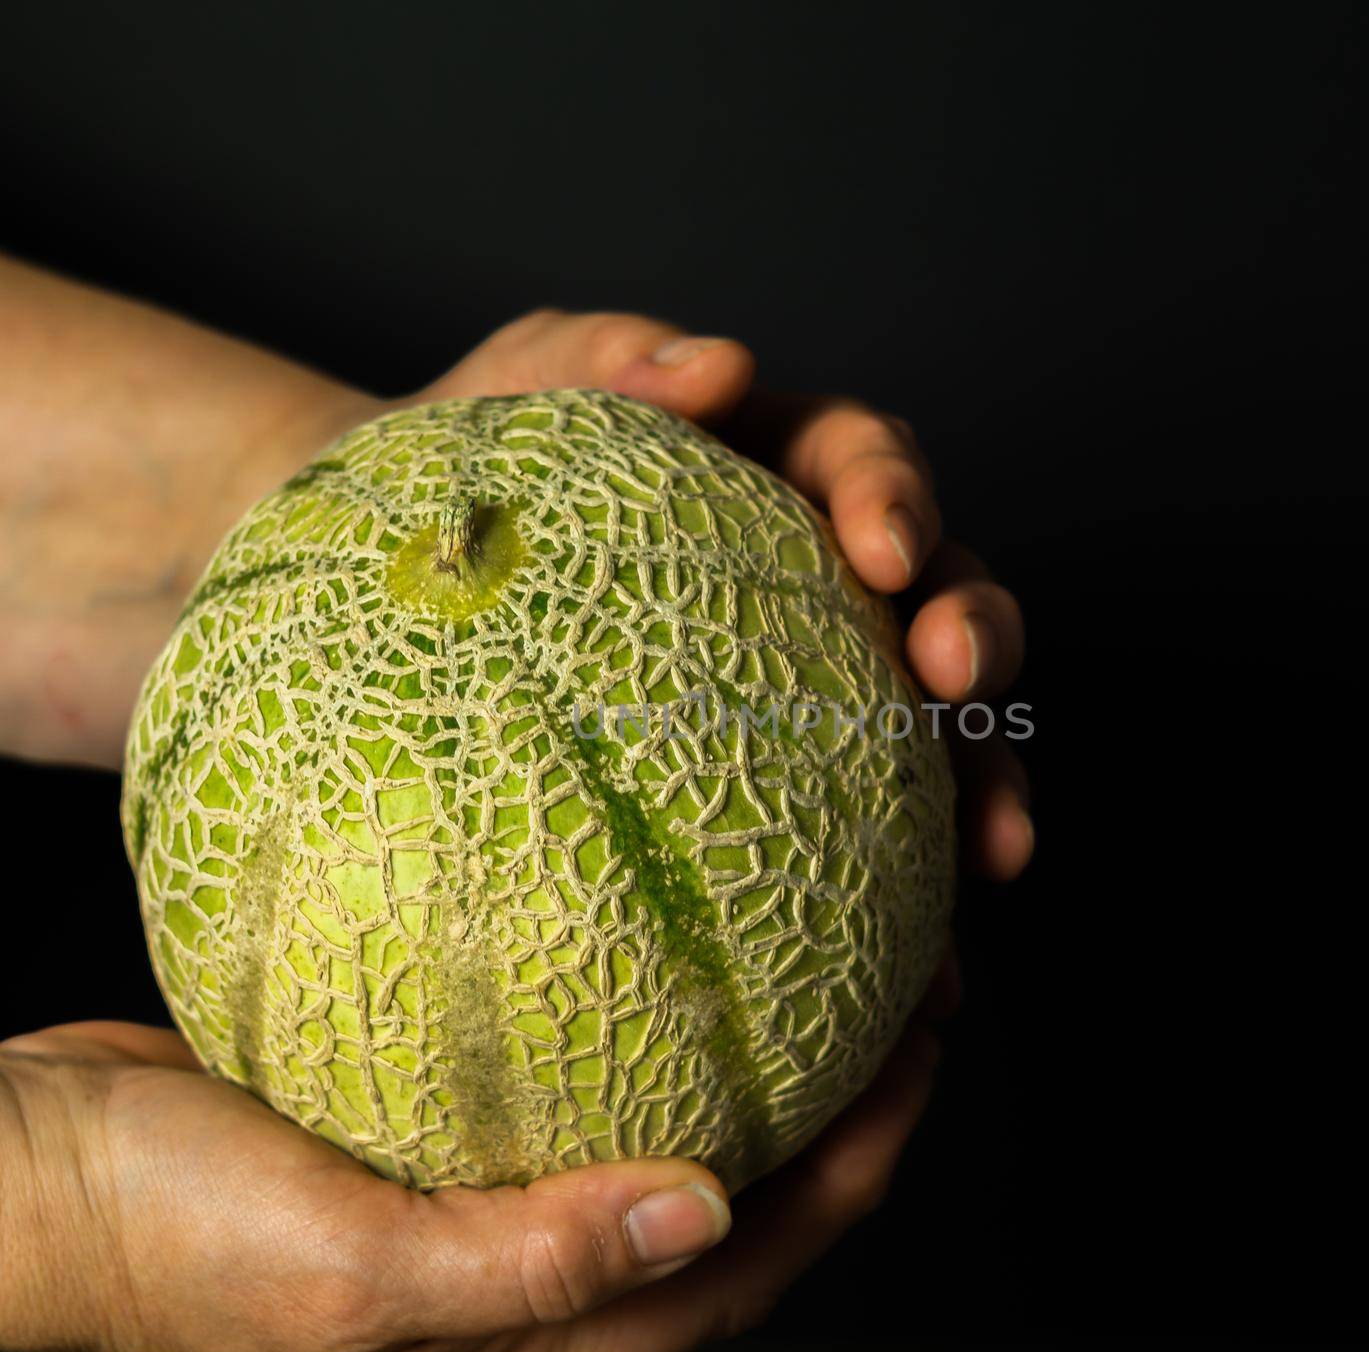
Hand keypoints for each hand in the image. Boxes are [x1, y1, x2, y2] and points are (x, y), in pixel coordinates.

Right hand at [0, 1013, 939, 1351]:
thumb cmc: (170, 1238)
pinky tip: (662, 943)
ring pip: (663, 1137)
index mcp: (523, 1346)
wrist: (43, 1175)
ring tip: (828, 963)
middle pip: (731, 1205)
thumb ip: (530, 1261)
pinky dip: (638, 1023)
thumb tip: (705, 1212)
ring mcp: (484, 1206)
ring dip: (756, 1066)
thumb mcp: (349, 1269)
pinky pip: (574, 1077)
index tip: (921, 1059)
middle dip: (841, 1117)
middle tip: (913, 996)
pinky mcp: (438, 1135)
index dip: (853, 1175)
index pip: (741, 1270)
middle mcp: (524, 1284)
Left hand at [414, 309, 1032, 881]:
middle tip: (957, 687)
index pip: (862, 465)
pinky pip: (859, 835)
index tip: (884, 553)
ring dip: (984, 783)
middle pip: (936, 593)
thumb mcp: (513, 389)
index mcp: (770, 470)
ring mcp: (809, 681)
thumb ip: (602, 356)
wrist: (375, 575)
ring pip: (932, 727)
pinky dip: (902, 899)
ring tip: (992, 855)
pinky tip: (916, 977)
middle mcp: (812, 577)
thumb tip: (721, 365)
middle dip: (974, 638)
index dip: (896, 499)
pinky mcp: (778, 774)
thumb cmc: (453, 468)